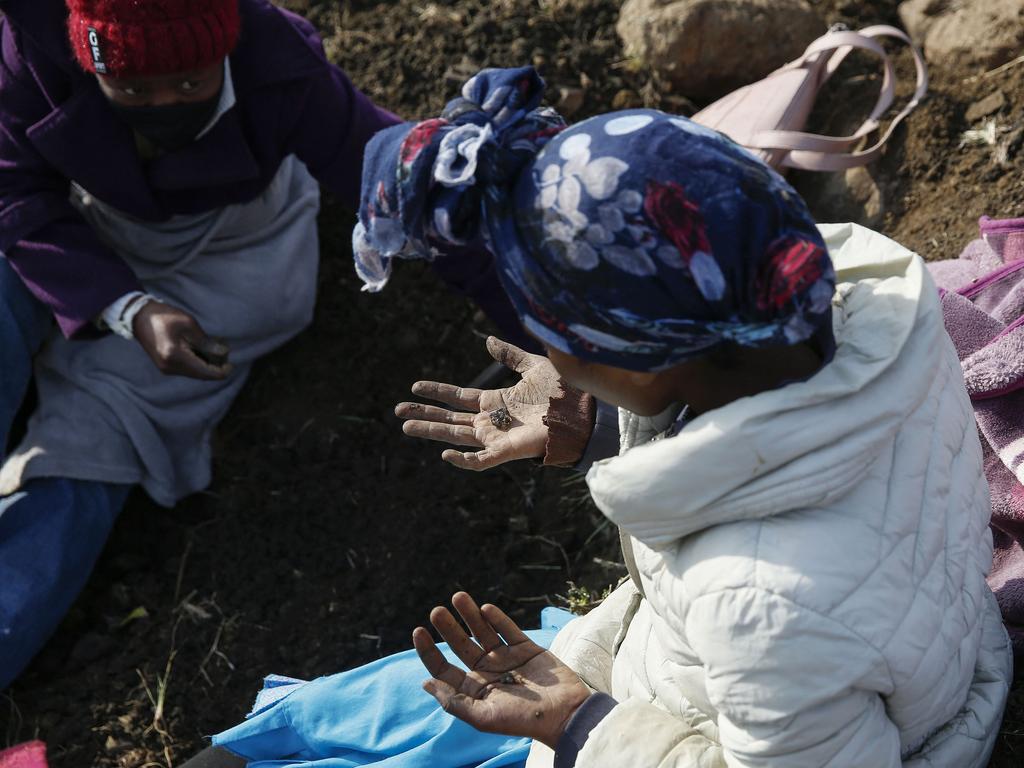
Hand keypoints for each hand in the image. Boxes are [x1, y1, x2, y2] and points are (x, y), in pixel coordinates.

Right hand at [132, 301, 231, 379]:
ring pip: (196, 373)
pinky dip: (199, 362)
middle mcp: (171, 368)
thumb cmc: (164, 316)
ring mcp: (167, 369)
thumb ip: (206, 341)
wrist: (138, 317)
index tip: (231, 363)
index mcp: (175, 357)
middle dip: (216, 365)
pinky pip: (188, 369)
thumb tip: (224, 353)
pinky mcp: (166, 367)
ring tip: (214, 346)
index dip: (222, 370)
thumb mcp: (188, 324)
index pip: (206, 373)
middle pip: (202, 375)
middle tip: (222, 348)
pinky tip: (203, 348)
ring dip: (207, 363)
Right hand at [395, 336, 560, 469]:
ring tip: (406, 426)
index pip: (459, 398)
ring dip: (431, 431)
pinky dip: (463, 461)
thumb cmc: (564, 392)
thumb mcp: (533, 366)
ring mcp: (497, 437)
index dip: (437, 392)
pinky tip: (445, 454)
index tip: (415, 387)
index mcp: (496, 402)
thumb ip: (510, 355)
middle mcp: (492, 421)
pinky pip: (480, 461)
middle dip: (424, 414)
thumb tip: (487, 340)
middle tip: (398, 410)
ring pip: (456, 436)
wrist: (585, 413)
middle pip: (450, 418)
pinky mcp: (507, 452)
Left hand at [413, 592, 590, 748]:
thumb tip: (425, 682)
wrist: (564, 714)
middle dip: (448, 628)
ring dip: (470, 615)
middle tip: (436, 611)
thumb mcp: (483, 717)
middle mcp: (487, 672)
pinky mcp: (526, 648)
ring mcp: (507, 658)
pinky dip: (497, 618)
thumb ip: (454, 701)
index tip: (418, 631)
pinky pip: (508, 629)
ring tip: (458, 597)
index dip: (429, 651)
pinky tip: (485, 609)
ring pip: (483, 632)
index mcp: (474, 690)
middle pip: (461, 645)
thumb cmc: (522, 721)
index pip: (445, 667)